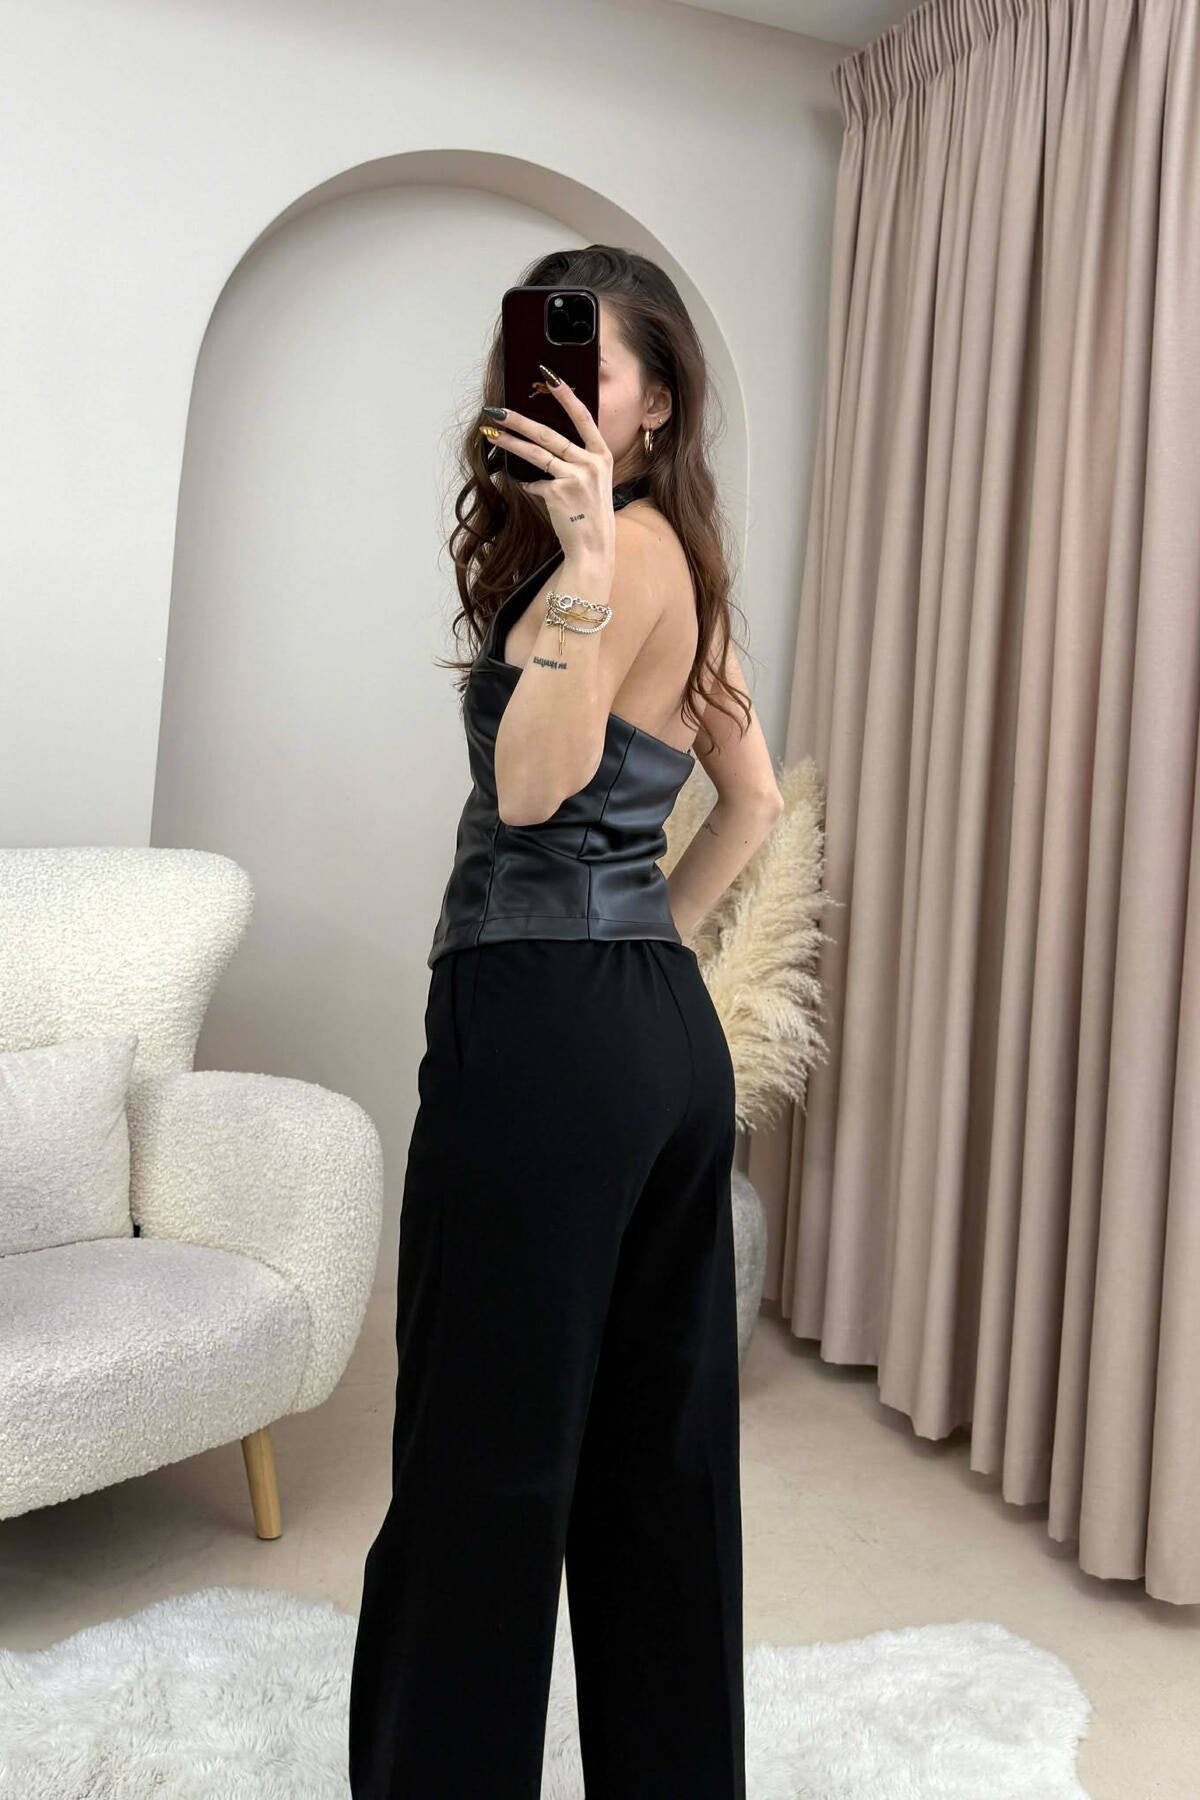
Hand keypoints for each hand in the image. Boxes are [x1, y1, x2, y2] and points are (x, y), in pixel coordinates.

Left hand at [479, 371, 614, 565]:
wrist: (594, 549)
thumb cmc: (590, 516)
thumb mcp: (592, 483)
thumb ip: (574, 462)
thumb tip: (540, 450)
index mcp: (602, 455)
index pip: (584, 417)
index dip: (566, 396)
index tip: (549, 376)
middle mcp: (591, 463)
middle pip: (549, 434)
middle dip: (520, 420)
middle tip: (498, 410)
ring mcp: (575, 477)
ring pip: (535, 454)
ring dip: (510, 442)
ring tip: (490, 433)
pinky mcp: (558, 493)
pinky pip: (534, 484)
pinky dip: (530, 487)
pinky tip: (533, 492)